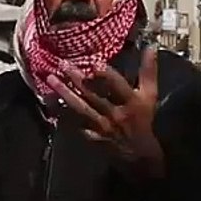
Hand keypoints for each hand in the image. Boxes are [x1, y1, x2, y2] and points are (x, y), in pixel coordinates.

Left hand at [46, 47, 165, 175]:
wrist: (138, 153)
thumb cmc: (143, 118)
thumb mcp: (150, 95)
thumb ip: (148, 71)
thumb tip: (150, 47)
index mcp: (131, 102)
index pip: (117, 86)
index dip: (106, 75)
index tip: (93, 64)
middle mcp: (114, 113)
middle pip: (93, 95)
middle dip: (77, 80)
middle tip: (63, 65)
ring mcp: (100, 126)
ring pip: (80, 108)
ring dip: (65, 93)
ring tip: (51, 79)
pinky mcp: (90, 135)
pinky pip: (74, 122)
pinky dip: (62, 112)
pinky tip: (50, 101)